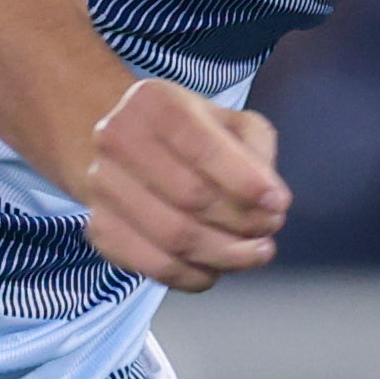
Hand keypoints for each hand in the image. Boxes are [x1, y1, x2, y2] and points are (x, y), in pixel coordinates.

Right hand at [78, 76, 287, 292]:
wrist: (124, 145)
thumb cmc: (189, 135)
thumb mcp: (229, 121)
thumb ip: (256, 150)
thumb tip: (269, 200)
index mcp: (153, 102)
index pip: (203, 147)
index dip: (246, 182)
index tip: (279, 203)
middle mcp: (117, 139)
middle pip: (191, 197)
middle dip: (242, 221)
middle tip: (270, 229)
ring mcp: (102, 186)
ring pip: (174, 239)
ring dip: (226, 255)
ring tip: (255, 252)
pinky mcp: (100, 229)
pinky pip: (155, 267)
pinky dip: (195, 276)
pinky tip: (217, 268)